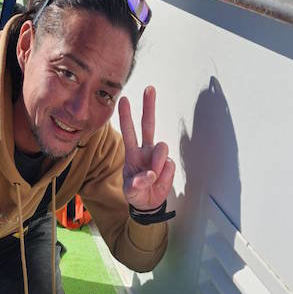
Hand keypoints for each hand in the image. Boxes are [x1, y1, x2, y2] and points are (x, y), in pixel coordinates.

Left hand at [118, 86, 175, 210]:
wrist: (148, 204)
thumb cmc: (136, 193)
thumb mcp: (130, 191)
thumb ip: (137, 184)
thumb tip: (149, 175)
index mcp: (132, 153)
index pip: (129, 132)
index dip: (126, 116)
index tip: (124, 100)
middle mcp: (145, 150)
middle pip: (148, 125)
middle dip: (148, 107)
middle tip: (149, 89)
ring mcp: (158, 157)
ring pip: (162, 147)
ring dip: (157, 162)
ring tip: (153, 177)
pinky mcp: (168, 165)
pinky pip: (168, 166)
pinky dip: (163, 176)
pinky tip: (158, 182)